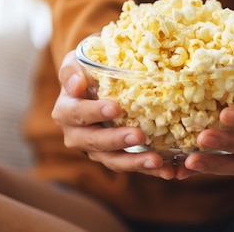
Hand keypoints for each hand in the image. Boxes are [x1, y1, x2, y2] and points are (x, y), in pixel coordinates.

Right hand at [52, 51, 175, 179]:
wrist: (95, 86)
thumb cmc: (87, 71)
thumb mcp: (76, 62)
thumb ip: (72, 71)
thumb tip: (76, 85)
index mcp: (66, 111)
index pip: (77, 114)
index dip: (94, 112)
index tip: (115, 108)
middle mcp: (77, 135)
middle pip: (95, 142)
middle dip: (117, 140)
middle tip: (139, 135)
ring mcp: (96, 150)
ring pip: (112, 160)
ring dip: (134, 162)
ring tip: (156, 160)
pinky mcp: (115, 157)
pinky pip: (131, 165)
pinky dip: (148, 169)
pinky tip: (167, 171)